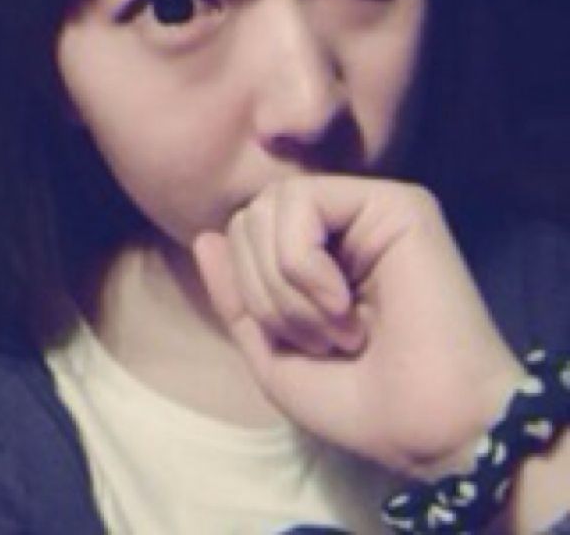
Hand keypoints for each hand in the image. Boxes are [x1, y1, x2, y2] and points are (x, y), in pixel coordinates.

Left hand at [193, 176, 524, 476]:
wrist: (425, 428)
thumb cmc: (355, 400)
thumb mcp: (272, 351)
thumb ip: (235, 294)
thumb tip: (205, 236)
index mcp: (320, 255)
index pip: (244, 234)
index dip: (247, 289)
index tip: (295, 342)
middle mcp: (345, 225)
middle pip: (252, 216)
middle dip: (264, 291)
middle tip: (317, 340)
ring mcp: (371, 208)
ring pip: (271, 206)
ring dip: (285, 286)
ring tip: (335, 330)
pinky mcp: (397, 202)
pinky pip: (303, 204)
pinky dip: (301, 266)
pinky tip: (344, 305)